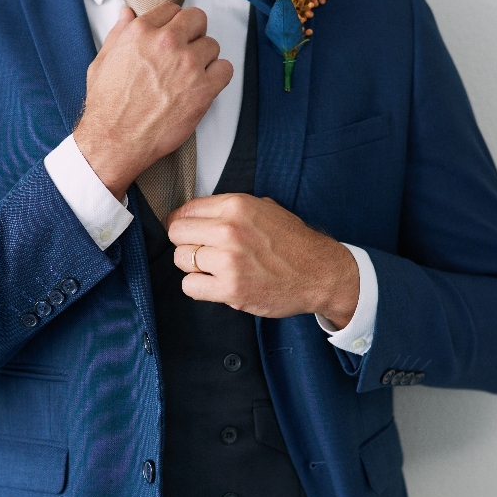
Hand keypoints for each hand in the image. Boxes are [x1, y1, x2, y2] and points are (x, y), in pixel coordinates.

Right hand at [73, 3, 233, 199]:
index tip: (173, 35)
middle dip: (192, 33)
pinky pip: (226, 69)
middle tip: (185, 52)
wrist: (116, 140)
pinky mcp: (203, 89)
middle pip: (197, 19)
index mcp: (141, 32)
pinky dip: (218, 76)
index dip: (173, 23)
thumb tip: (126, 14)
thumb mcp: (102, 62)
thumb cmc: (107, 107)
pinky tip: (204, 85)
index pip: (171, 9)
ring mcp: (188, 65)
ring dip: (204, 58)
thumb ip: (118, 34)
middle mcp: (167, 43)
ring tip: (190, 76)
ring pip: (212, 44)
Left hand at [166, 194, 359, 325]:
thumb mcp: (264, 208)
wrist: (321, 273)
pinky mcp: (231, 289)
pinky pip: (190, 286)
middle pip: (176, 233)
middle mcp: (230, 230)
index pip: (185, 210)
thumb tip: (197, 213)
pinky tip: (216, 285)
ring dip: (193, 267)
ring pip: (180, 260)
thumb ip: (230, 209)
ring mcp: (229, 261)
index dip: (184, 223)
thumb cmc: (293, 243)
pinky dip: (199, 287)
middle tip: (202, 252)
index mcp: (236, 206)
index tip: (189, 233)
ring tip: (214, 269)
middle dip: (185, 243)